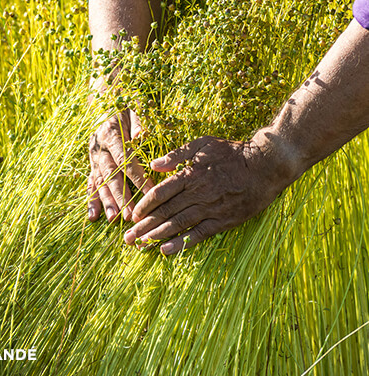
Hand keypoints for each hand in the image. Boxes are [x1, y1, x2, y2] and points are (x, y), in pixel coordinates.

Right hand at [88, 108, 154, 221]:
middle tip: (129, 214)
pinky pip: (91, 183)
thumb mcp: (137, 108)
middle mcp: (98, 146)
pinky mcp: (92, 164)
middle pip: (110, 174)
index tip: (150, 190)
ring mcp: (93, 157)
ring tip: (114, 219)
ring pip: (99, 181)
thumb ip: (140, 122)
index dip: (136, 175)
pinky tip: (93, 216)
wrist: (110, 102)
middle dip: (120, 195)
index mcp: (110, 132)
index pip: (124, 157)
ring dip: (107, 201)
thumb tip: (141, 137)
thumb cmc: (129, 107)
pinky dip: (92, 200)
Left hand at [124, 134, 291, 254]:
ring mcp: (211, 208)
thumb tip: (153, 164)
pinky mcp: (224, 220)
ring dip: (157, 236)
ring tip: (141, 245)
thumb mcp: (203, 144)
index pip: (160, 192)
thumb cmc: (232, 153)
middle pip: (165, 211)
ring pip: (179, 224)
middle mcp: (198, 193)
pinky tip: (167, 250)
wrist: (266, 166)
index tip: (132, 214)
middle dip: (144, 226)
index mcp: (191, 174)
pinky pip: (200, 234)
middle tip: (127, 238)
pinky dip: (183, 243)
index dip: (144, 205)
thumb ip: (177, 154)